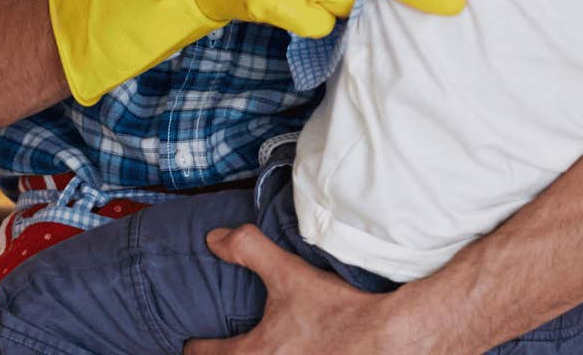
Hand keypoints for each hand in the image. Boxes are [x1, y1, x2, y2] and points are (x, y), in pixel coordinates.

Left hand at [184, 225, 406, 354]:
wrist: (389, 338)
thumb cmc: (337, 310)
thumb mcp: (289, 274)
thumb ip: (248, 250)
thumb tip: (214, 239)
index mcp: (254, 354)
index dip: (196, 346)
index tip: (192, 342)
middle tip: (225, 347)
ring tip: (263, 348)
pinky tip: (295, 351)